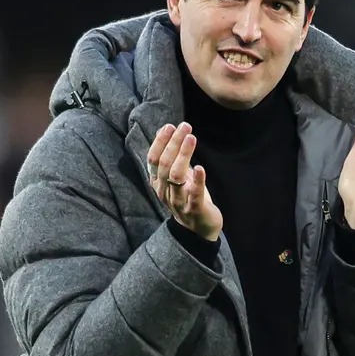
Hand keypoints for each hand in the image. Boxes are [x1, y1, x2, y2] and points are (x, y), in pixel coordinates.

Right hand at [147, 122, 221, 240]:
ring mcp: (178, 201)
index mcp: (158, 182)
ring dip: (183, 155)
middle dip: (173, 143)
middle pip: (164, 165)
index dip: (160, 142)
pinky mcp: (194, 209)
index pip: (153, 159)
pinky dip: (197, 181)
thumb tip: (162, 130)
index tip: (170, 126)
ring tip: (191, 138)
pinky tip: (201, 168)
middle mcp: (164, 191)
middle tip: (185, 126)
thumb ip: (168, 154)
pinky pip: (194, 195)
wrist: (199, 229)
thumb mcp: (176, 175)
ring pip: (176, 177)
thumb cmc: (187, 197)